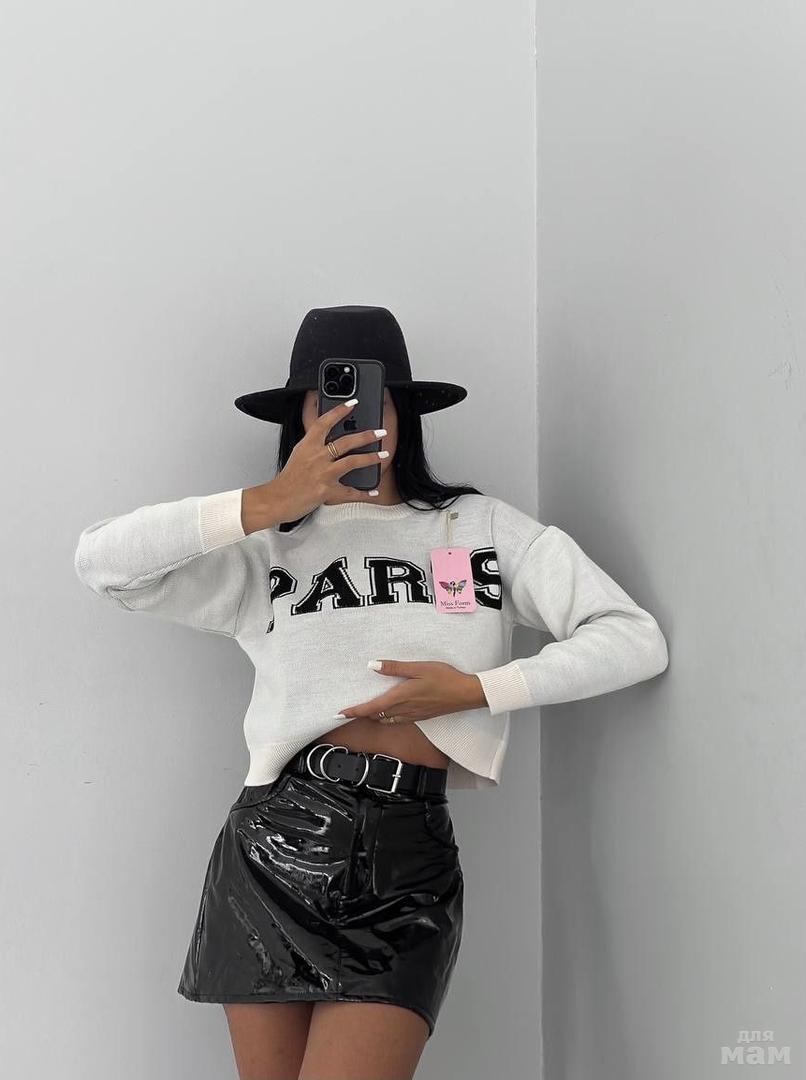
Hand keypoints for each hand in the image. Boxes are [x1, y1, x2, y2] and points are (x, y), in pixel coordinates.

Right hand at [262, 399, 387, 524]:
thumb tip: (328, 436)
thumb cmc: (288, 479)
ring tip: (383, 454)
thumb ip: (314, 444)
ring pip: (352, 462)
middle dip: (366, 435)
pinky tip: (373, 491)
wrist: (277, 499)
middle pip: (345, 441)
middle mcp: (316, 457)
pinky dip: (363, 492)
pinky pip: (350, 491)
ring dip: (371, 458)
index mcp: (308, 445)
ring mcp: (323, 474)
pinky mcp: (327, 491)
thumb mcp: (298, 454)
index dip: (339, 411)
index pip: (324, 422)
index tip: (352, 403)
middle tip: (380, 431)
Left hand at [335, 660, 488, 724]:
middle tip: (346, 713)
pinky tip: (388, 713)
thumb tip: (372, 665)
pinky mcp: (421, 716)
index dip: (353, 712)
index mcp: (401, 697)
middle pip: (376, 716)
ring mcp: (413, 715)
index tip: (338, 714)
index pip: (371, 708)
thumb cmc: (444, 678)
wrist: (466, 694)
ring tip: (363, 713)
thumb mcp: (419, 668)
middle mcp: (404, 710)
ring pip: (386, 719)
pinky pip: (398, 720)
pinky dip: (387, 718)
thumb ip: (395, 668)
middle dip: (360, 715)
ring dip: (373, 717)